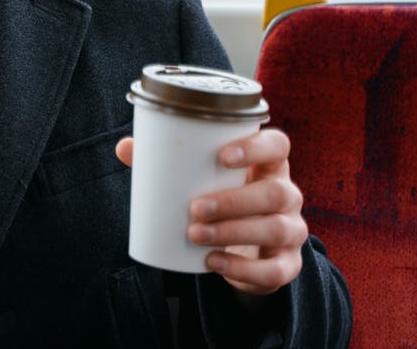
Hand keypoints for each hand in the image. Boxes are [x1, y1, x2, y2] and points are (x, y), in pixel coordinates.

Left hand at [116, 129, 306, 296]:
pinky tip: (213, 263)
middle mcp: (287, 196)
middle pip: (277, 192)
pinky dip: (243, 269)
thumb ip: (166, 164)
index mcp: (268, 167)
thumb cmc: (219, 199)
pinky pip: (274, 270)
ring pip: (276, 229)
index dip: (256, 147)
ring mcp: (292, 231)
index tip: (222, 156)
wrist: (240, 249)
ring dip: (234, 232)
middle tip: (194, 208)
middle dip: (234, 201)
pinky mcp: (286, 264)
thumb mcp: (199, 181)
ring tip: (195, 235)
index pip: (278, 146)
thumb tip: (124, 148)